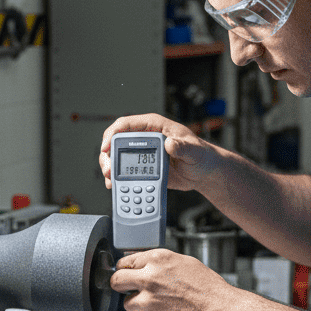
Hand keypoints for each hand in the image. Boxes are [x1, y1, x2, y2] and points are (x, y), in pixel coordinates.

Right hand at [99, 114, 218, 192]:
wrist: (204, 173)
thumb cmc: (201, 155)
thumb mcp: (193, 150)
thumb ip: (182, 146)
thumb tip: (169, 143)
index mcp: (155, 126)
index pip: (126, 124)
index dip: (112, 134)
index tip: (106, 147)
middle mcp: (145, 138)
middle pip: (116, 142)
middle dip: (107, 155)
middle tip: (108, 170)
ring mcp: (143, 153)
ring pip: (118, 157)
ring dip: (111, 168)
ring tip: (111, 181)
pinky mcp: (144, 168)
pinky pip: (126, 171)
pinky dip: (119, 179)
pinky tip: (116, 186)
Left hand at [110, 248, 233, 310]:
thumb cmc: (209, 290)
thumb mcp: (185, 264)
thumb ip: (161, 264)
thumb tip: (145, 266)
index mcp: (158, 260)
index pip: (125, 261)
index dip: (125, 269)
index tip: (125, 274)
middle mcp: (149, 278)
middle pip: (116, 280)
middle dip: (120, 285)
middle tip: (127, 290)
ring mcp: (148, 301)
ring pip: (128, 303)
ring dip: (139, 305)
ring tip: (160, 306)